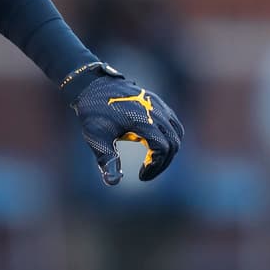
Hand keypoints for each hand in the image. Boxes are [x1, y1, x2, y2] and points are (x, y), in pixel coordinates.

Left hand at [67, 64, 183, 185]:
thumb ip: (108, 160)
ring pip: (177, 132)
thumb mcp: (97, 139)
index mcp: (142, 120)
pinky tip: (152, 145)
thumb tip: (113, 182)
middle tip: (147, 172)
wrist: (92, 87)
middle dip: (163, 162)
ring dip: (168, 149)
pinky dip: (169, 136)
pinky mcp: (157, 102)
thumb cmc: (94, 114)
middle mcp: (155, 111)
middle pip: (174, 142)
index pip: (163, 149)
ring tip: (151, 160)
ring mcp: (158, 105)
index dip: (155, 167)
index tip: (141, 176)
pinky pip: (173, 122)